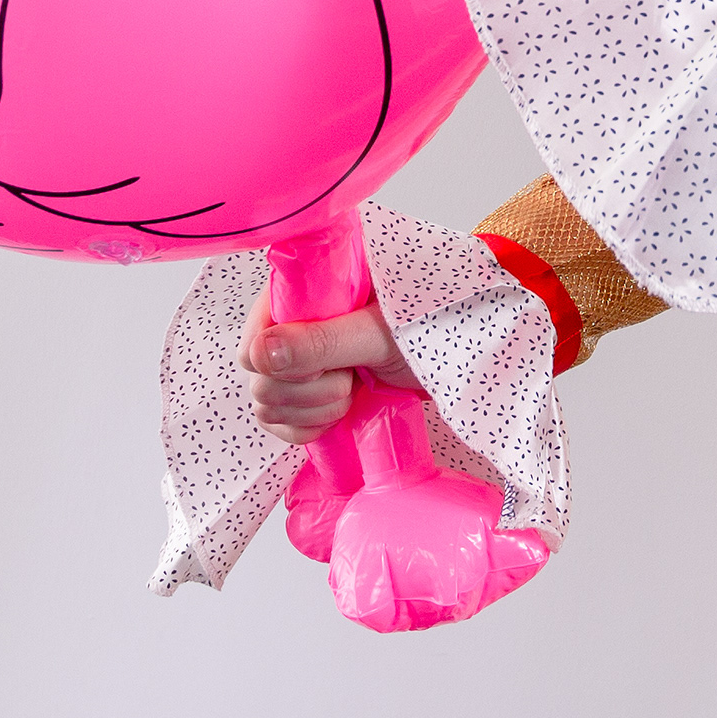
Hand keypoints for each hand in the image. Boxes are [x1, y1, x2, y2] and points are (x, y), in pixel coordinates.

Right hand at [242, 287, 420, 447]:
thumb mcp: (379, 332)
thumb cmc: (428, 328)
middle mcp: (294, 322)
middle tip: (353, 377)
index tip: (328, 362)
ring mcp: (299, 360)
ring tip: (356, 390)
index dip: (281, 359)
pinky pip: (278, 422)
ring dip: (313, 409)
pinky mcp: (307, 393)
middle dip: (308, 389)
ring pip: (267, 402)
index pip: (255, 333)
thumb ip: (322, 341)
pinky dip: (307, 428)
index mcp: (306, 289)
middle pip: (258, 374)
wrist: (461, 359)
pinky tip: (339, 416)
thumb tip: (259, 354)